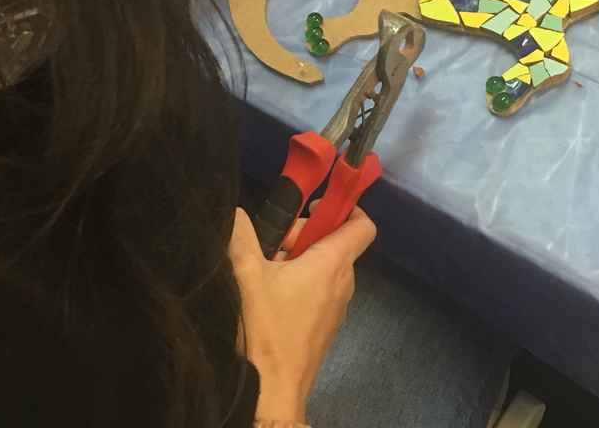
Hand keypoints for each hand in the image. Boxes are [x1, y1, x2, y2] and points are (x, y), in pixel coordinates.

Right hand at [229, 206, 376, 422]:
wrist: (273, 390)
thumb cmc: (265, 328)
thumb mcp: (245, 273)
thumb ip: (241, 235)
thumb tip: (236, 212)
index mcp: (333, 263)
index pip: (362, 224)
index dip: (345, 208)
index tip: (314, 207)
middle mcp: (344, 282)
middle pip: (335, 242)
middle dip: (303, 236)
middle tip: (273, 247)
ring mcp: (338, 307)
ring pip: (325, 267)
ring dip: (298, 261)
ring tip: (265, 274)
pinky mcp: (326, 326)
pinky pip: (320, 291)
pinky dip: (300, 284)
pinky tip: (269, 299)